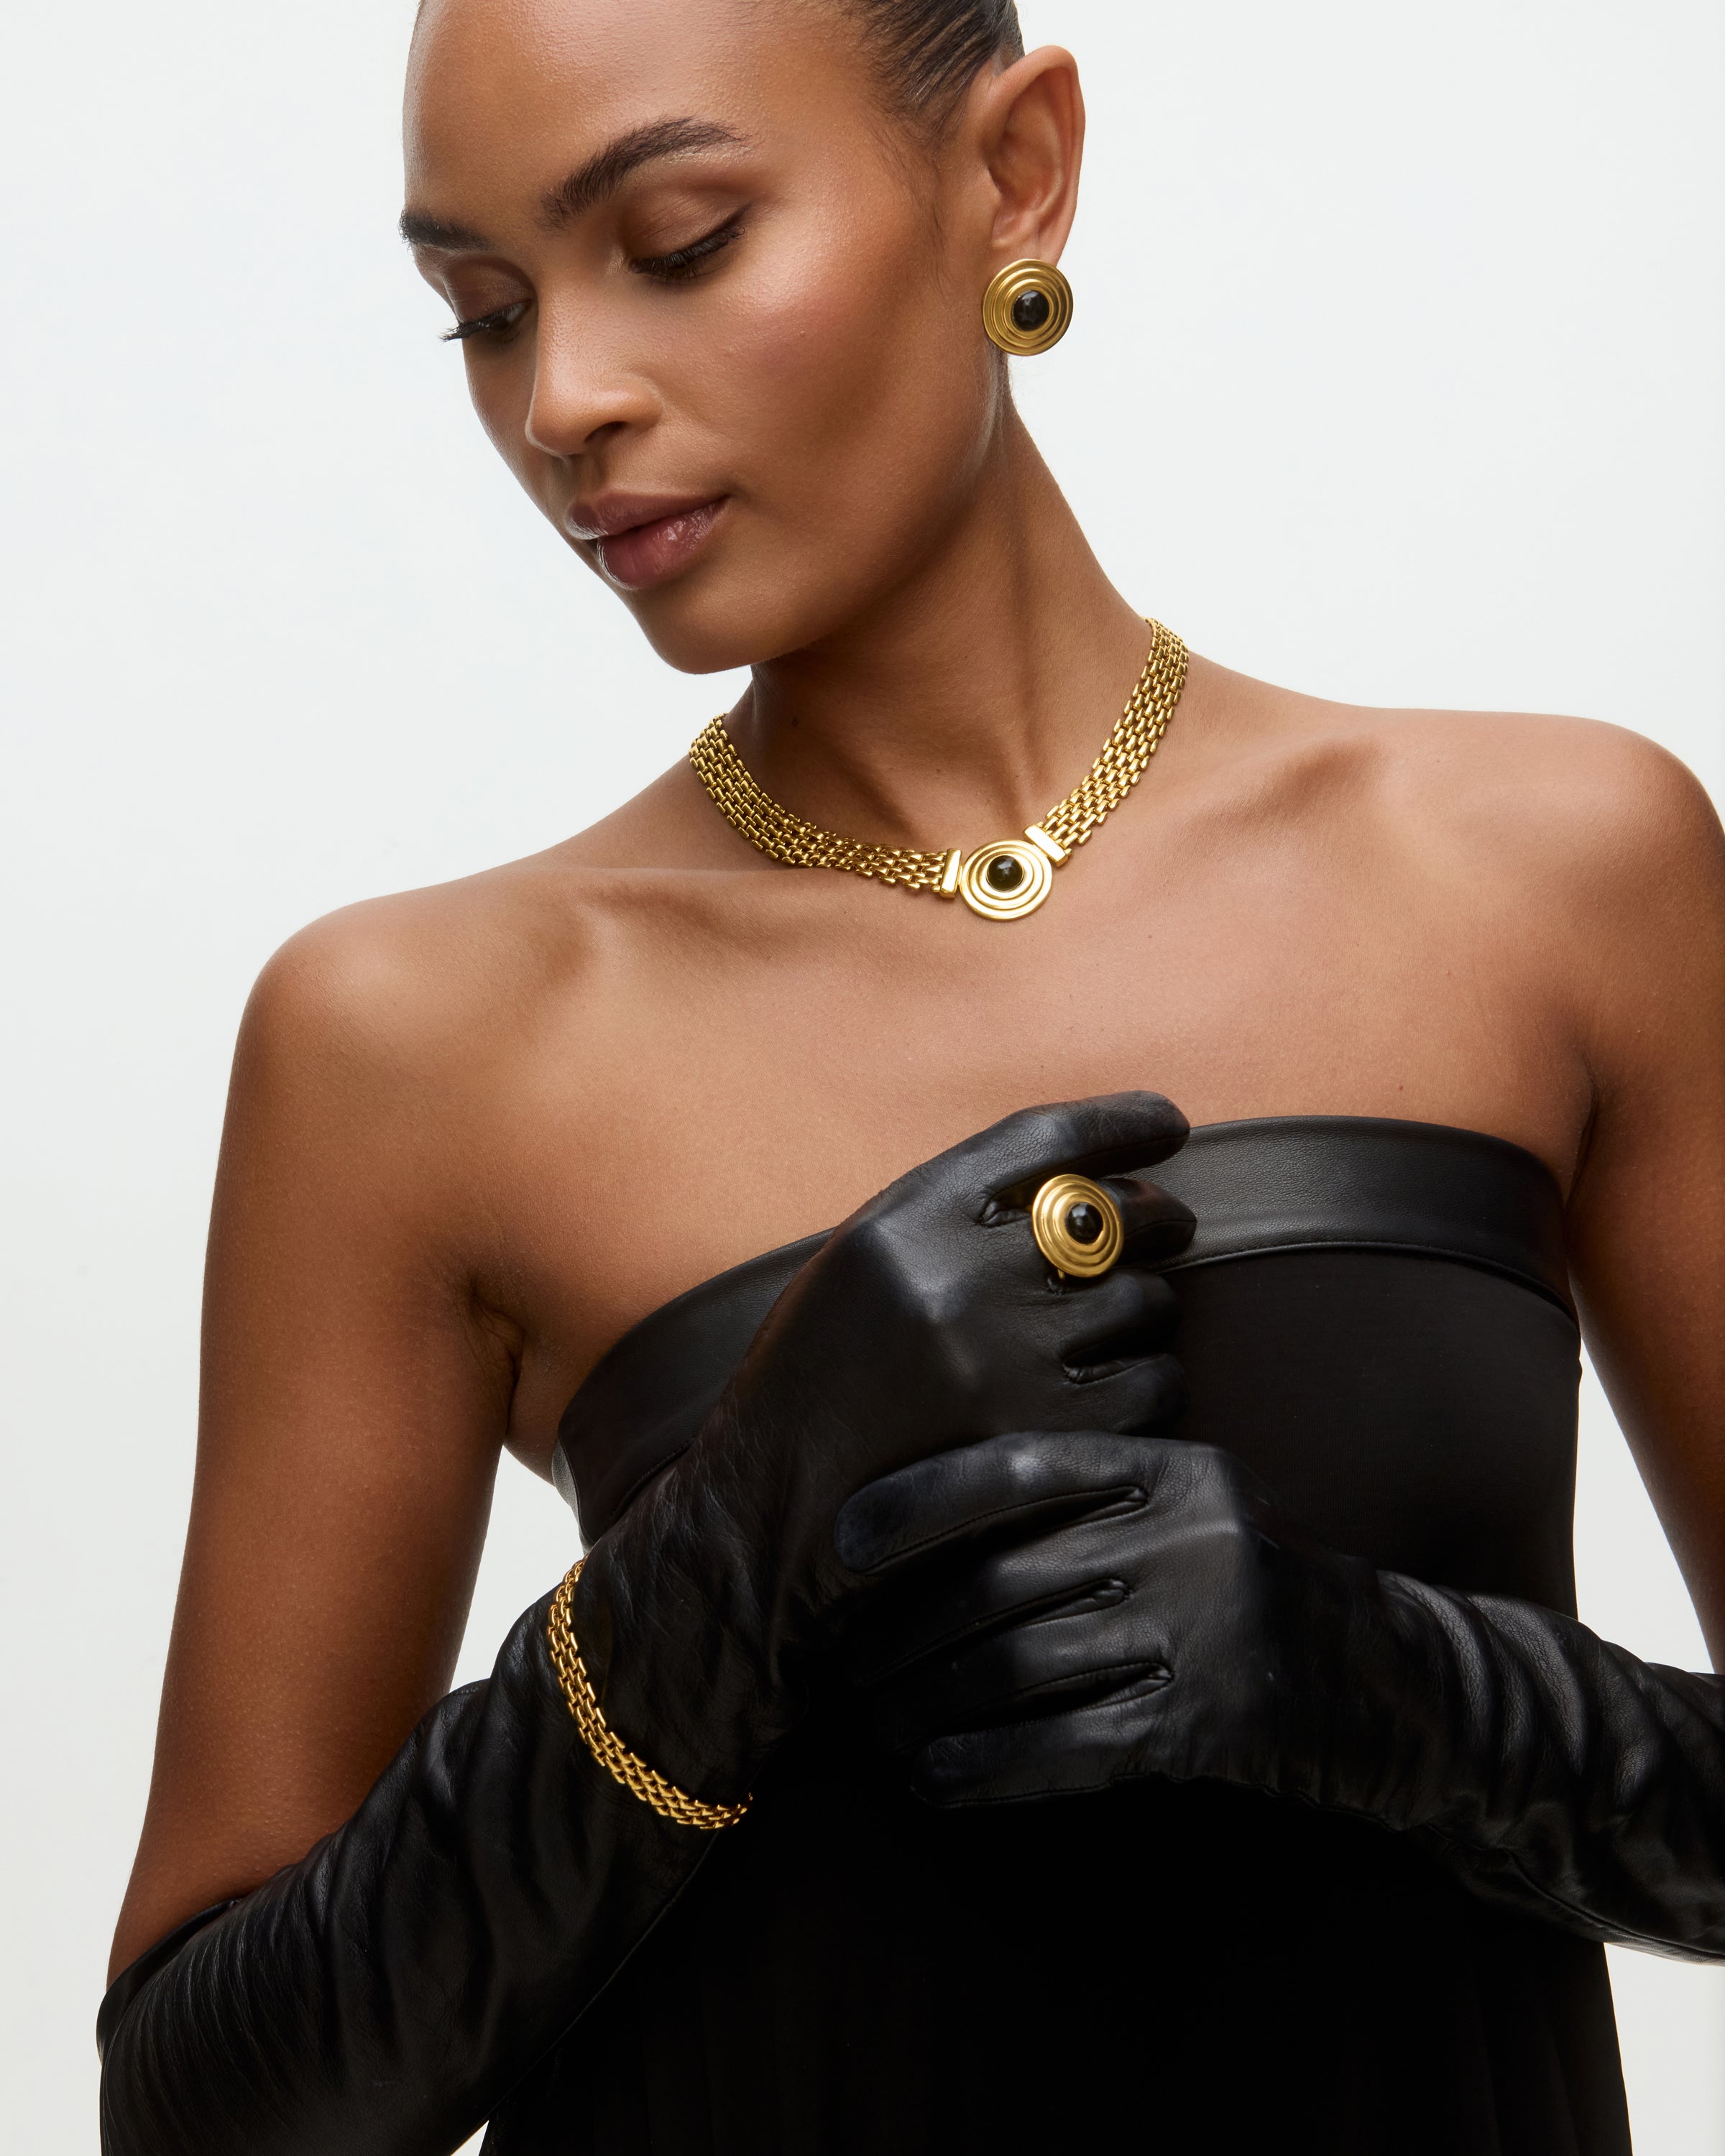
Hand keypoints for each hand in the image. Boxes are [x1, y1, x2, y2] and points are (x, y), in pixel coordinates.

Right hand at [576, 1095, 1195, 1793]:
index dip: (1122, 1121)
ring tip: (1115, 1329)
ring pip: (1147, 1303)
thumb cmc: (819, 1387)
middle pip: (1118, 1216)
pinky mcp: (1045, 1443)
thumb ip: (955, 1220)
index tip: (1167, 1123)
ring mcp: (1005, 1365)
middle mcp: (958, 1281)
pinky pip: (1154, 1388)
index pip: (1045, 1139)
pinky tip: (1116, 1397)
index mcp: (904, 1223)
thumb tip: (1099, 1186)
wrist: (769, 1521)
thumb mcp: (862, 1270)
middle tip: (1168, 1227)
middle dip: (1159, 1217)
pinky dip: (1150, 1386)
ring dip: (1147, 1310)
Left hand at [838, 1429, 1724, 1966]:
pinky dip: (986, 1770)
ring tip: (874, 1730)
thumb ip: (1081, 1505)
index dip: (919, 1502)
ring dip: (927, 1709)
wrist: (1384, 1681)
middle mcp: (1187, 1533)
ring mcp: (1203, 1628)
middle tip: (839, 1668)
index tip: (842, 1541)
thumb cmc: (1237, 1588)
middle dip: (901, 1634)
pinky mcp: (1209, 1723)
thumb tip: (921, 1527)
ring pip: (1019, 1669)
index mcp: (1170, 1466)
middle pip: (1001, 1580)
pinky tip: (934, 1782)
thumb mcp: (1178, 1516)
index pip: (1018, 1467)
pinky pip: (1065, 1748)